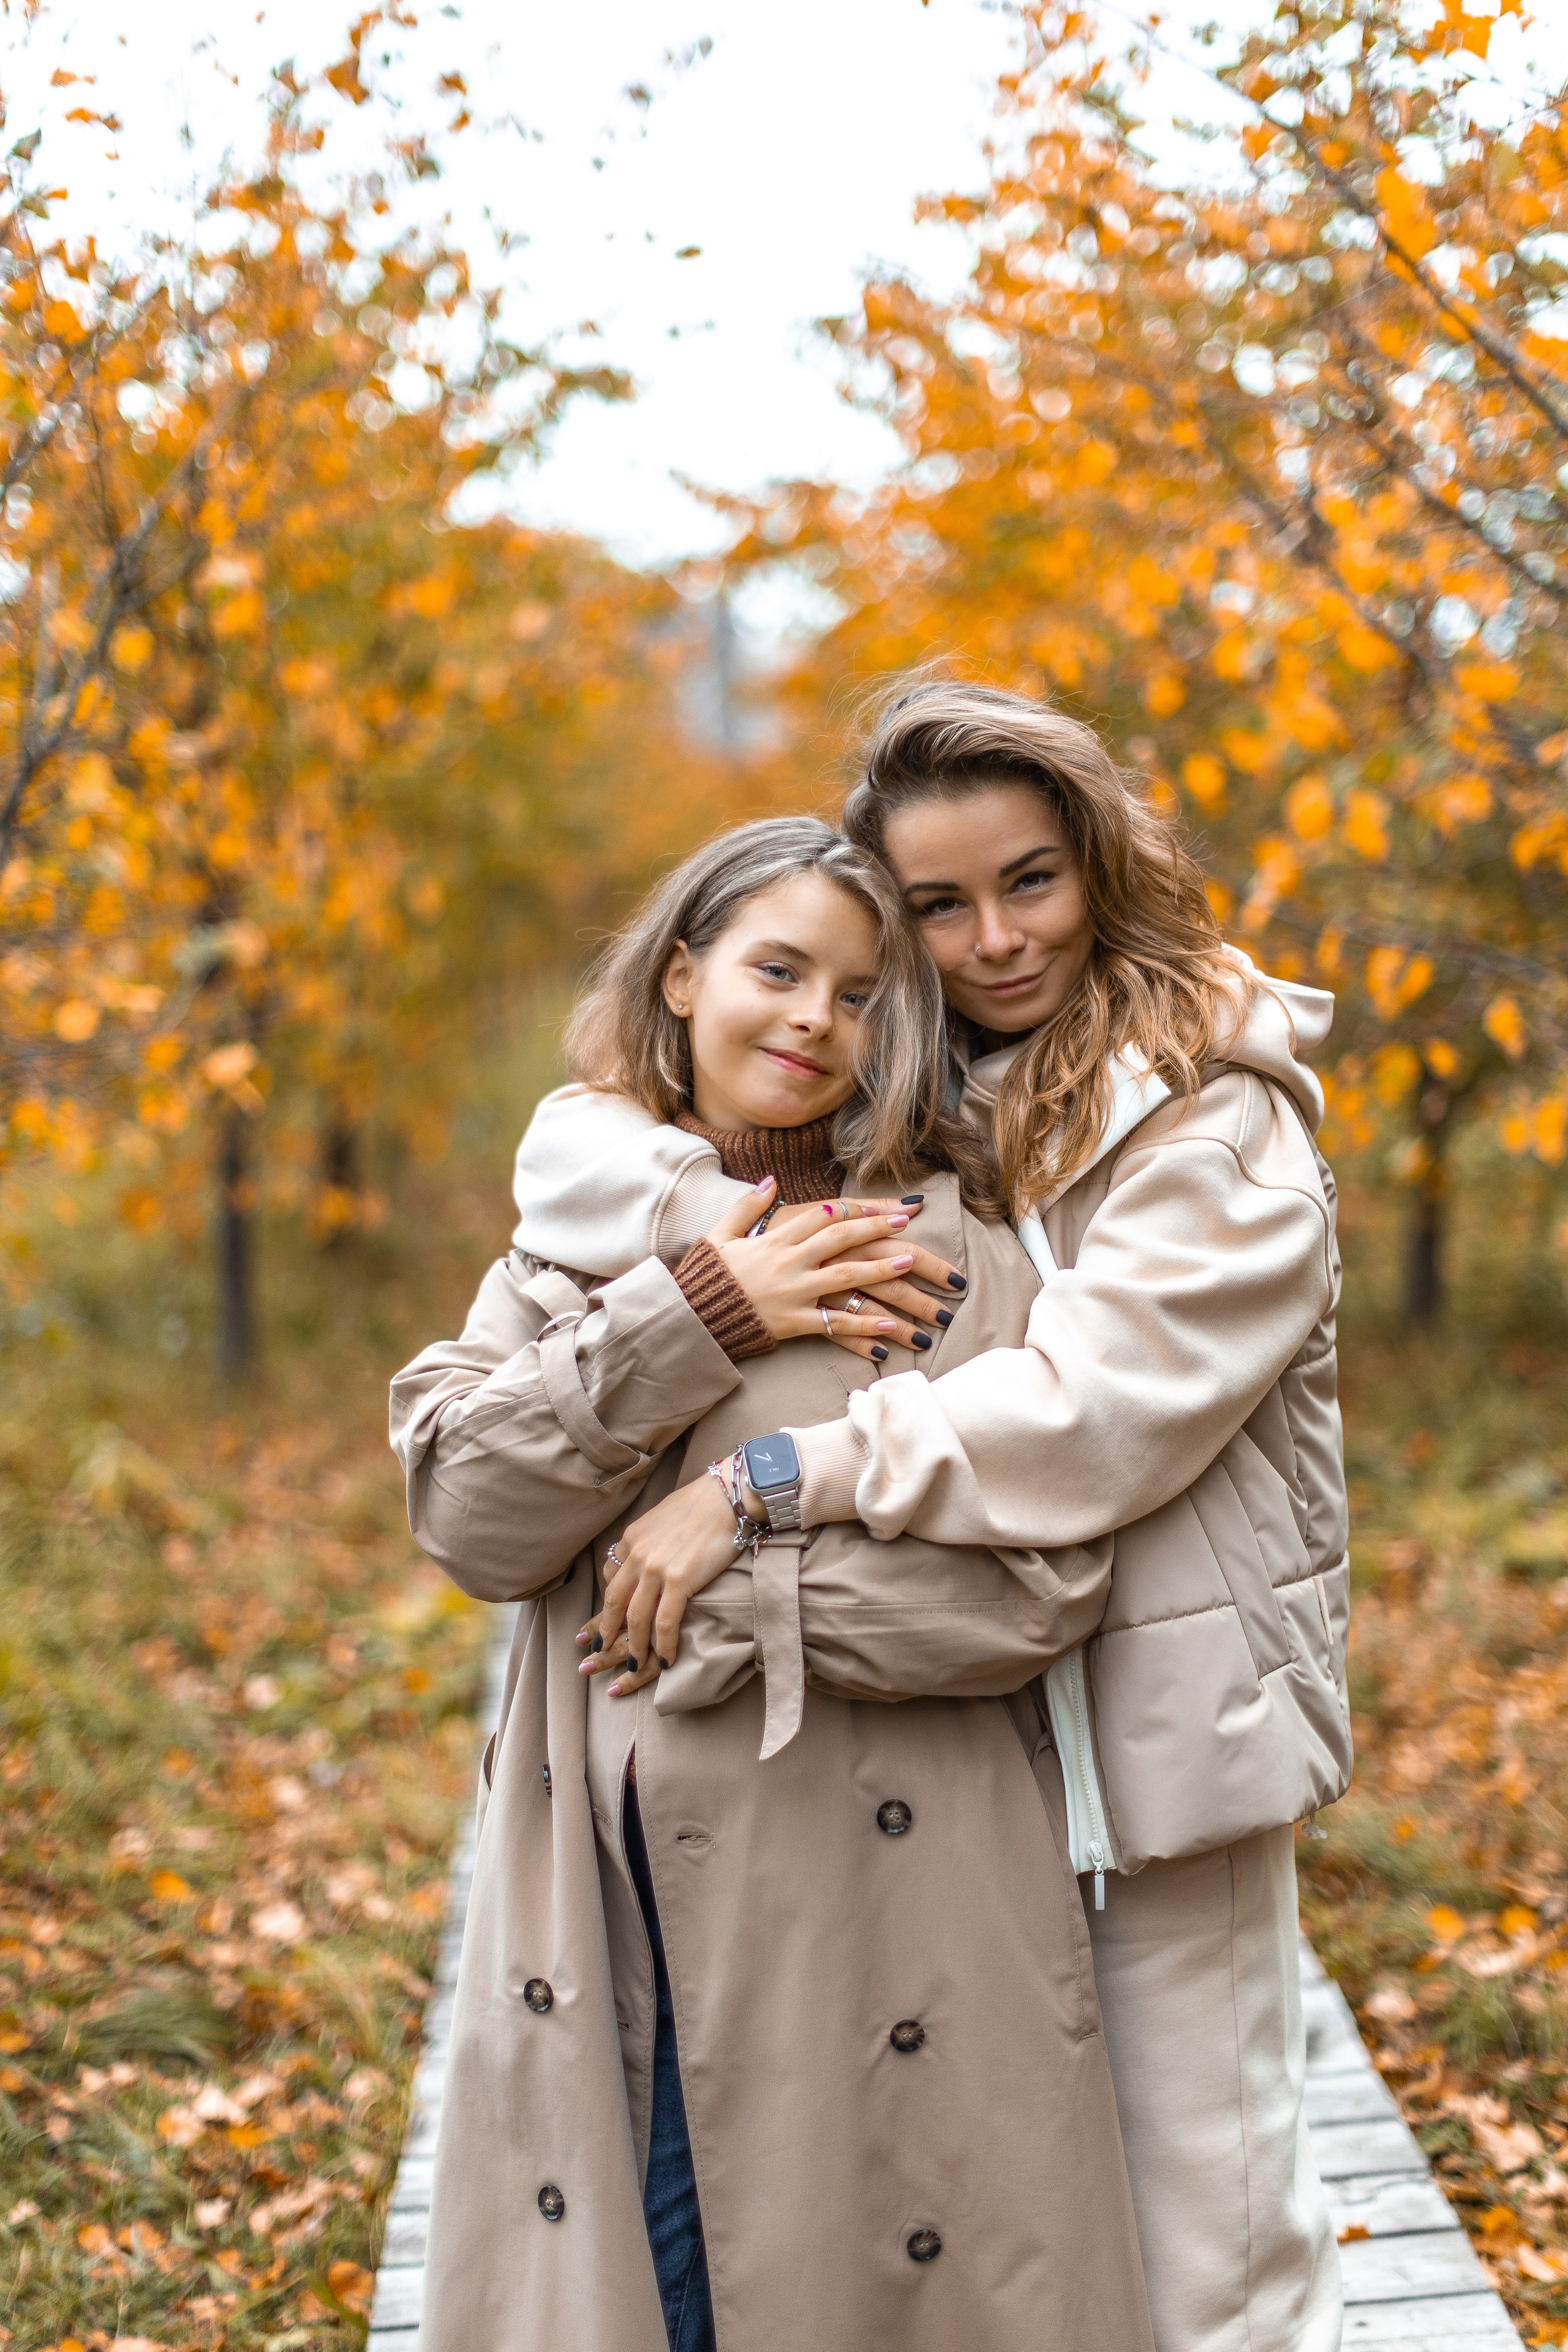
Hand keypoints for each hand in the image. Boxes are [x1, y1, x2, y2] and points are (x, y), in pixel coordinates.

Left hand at [575, 1475, 740, 1693]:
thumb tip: (641, 1554)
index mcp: (631, 1539)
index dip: (606, 1605)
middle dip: (605, 1632)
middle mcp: (637, 1555)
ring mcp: (655, 1568)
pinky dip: (663, 1645)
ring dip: (633, 1648)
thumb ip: (648, 1540)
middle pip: (614, 1603)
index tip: (604, 1623)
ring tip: (633, 1668)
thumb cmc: (702, 1504)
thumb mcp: (661, 1517)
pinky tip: (665, 1660)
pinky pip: (664, 1623)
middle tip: (600, 1653)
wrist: (728, 1494)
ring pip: (635, 1619)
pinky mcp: (679, 1580)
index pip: (610, 1578)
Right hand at [702, 1186, 962, 1363]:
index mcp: (774, 1238)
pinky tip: (888, 1326)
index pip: (821, 1215)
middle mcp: (789, 1262)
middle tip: (904, 1223)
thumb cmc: (708, 1276)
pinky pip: (834, 1322)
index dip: (852, 1208)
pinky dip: (862, 1325)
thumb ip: (747, 1206)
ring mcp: (794, 1292)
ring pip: (845, 1277)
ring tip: (909, 1263)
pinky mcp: (794, 1322)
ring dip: (881, 1269)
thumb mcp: (720, 1234)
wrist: (692, 1317)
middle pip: (840, 1239)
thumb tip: (770, 1181)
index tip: (877, 1205)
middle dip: (875, 1228)